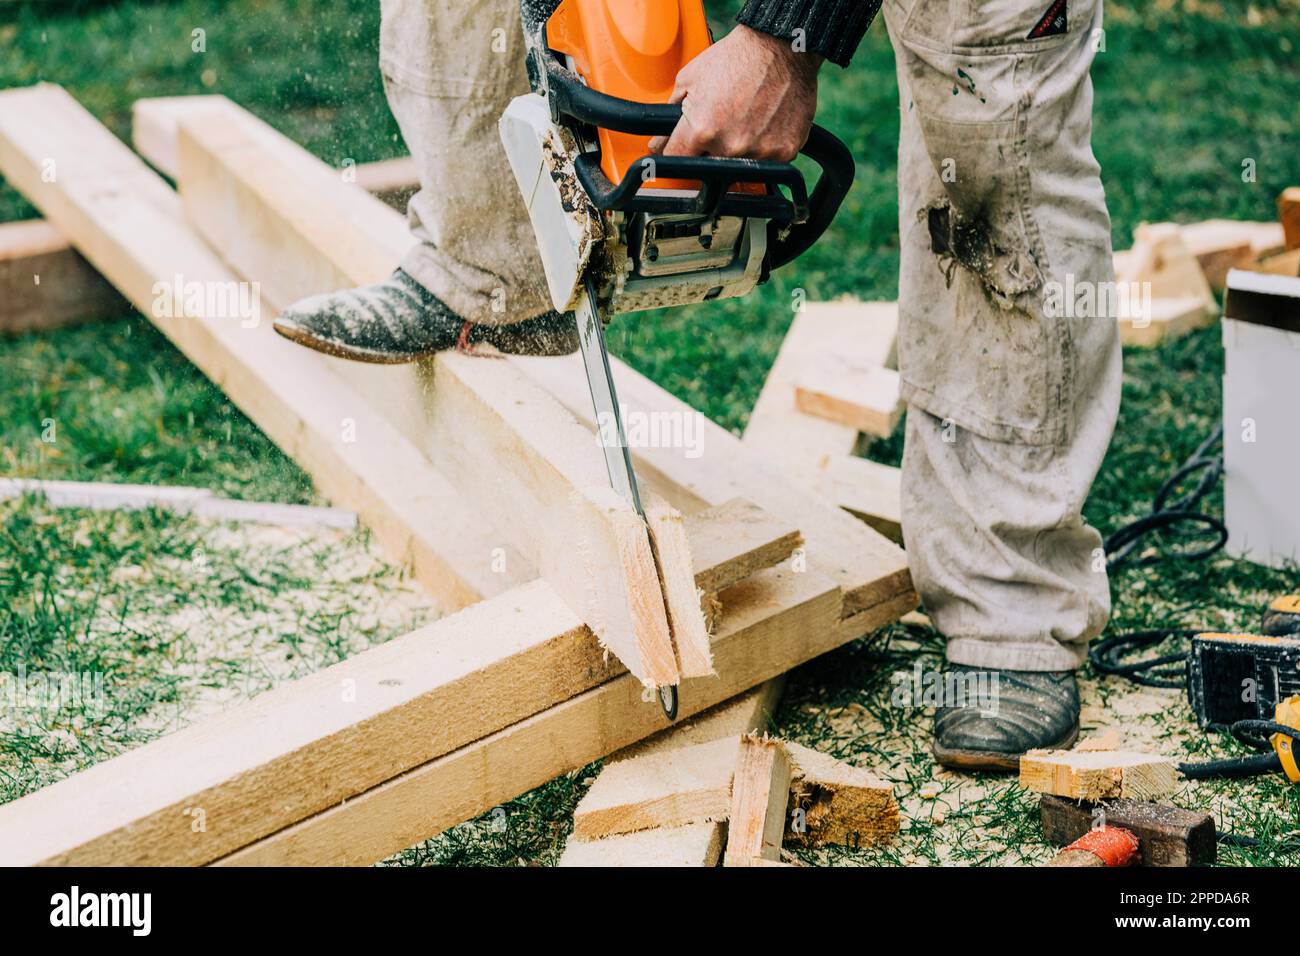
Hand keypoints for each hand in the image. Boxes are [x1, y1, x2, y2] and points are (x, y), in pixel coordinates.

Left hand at [647, 25, 822, 161]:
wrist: (783, 47)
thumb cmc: (738, 57)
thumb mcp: (690, 78)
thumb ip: (671, 115)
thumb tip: (659, 144)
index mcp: (702, 129)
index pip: (677, 160)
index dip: (677, 153)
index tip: (682, 149)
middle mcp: (730, 146)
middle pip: (708, 168)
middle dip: (708, 151)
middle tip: (720, 125)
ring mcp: (759, 152)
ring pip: (738, 168)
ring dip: (737, 152)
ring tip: (743, 121)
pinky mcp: (784, 152)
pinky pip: (767, 163)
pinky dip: (763, 149)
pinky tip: (764, 125)